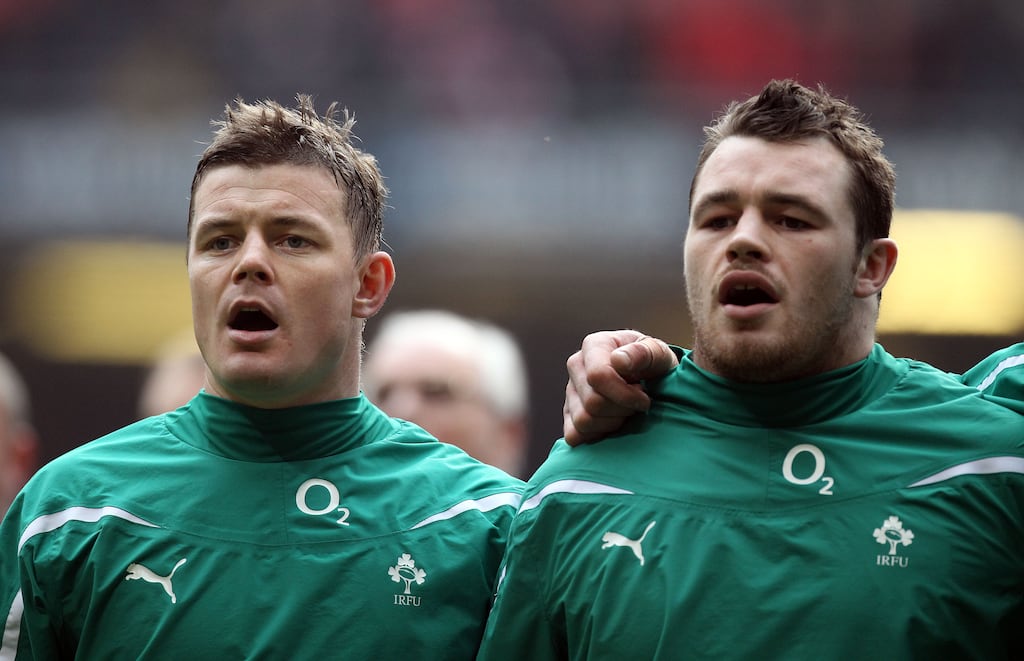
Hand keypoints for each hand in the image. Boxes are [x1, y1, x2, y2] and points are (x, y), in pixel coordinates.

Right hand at [563, 330, 677, 445]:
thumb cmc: (655, 364)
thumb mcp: (658, 354)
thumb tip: (618, 360)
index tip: (645, 398)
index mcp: (594, 345)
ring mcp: (570, 390)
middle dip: (622, 410)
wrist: (652, 379)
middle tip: (637, 405)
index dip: (625, 394)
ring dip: (612, 423)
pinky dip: (596, 436)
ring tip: (626, 412)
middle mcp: (576, 365)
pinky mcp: (568, 414)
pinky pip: (574, 436)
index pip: (598, 376)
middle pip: (592, 402)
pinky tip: (612, 424)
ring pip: (583, 421)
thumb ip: (643, 352)